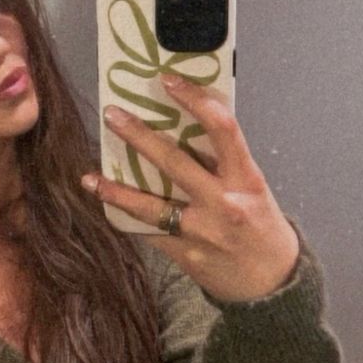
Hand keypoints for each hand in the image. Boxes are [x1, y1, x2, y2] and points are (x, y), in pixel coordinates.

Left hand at [81, 74, 299, 301]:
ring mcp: (201, 231)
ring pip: (150, 205)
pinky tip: (106, 205)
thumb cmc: (261, 224)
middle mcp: (223, 202)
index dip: (195, 100)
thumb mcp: (253, 187)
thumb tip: (184, 125)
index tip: (168, 80)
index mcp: (246, 178)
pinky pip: (149, 232)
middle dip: (138, 135)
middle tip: (112, 114)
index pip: (222, 128)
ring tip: (90, 176)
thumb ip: (224, 162)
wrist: (272, 282)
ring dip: (116, 189)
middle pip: (174, 162)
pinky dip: (127, 217)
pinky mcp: (185, 254)